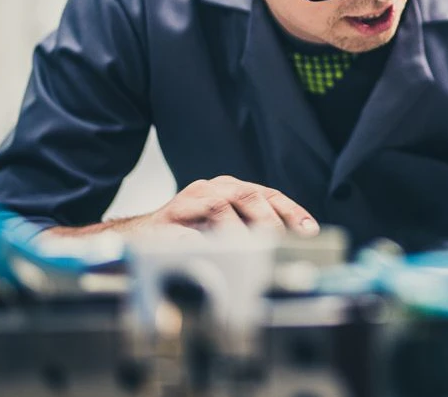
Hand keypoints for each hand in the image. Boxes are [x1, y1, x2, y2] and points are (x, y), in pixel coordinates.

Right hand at [141, 175, 318, 235]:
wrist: (139, 240)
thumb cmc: (190, 234)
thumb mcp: (228, 229)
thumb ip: (255, 232)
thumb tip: (293, 251)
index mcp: (230, 189)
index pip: (268, 194)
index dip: (291, 212)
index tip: (309, 231)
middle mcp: (210, 189)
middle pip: (248, 196)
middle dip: (270, 222)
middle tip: (283, 246)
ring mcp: (187, 203)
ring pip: (220, 207)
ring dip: (241, 232)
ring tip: (256, 252)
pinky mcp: (164, 223)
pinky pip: (189, 233)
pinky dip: (206, 244)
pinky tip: (220, 258)